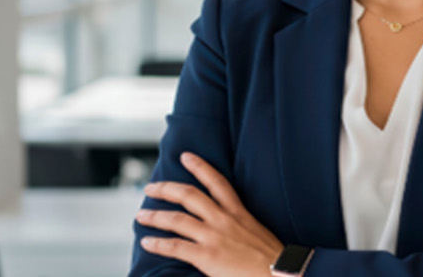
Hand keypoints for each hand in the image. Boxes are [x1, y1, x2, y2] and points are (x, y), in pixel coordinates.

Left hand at [137, 152, 284, 276]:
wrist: (281, 273)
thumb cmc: (271, 259)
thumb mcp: (257, 233)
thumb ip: (241, 226)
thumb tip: (228, 230)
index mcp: (239, 213)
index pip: (217, 182)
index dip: (200, 167)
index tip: (186, 156)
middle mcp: (224, 220)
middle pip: (190, 195)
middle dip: (167, 189)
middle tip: (151, 187)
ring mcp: (214, 237)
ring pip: (177, 219)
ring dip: (156, 216)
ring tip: (141, 215)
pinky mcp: (207, 256)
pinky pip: (176, 246)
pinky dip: (159, 244)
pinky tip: (147, 242)